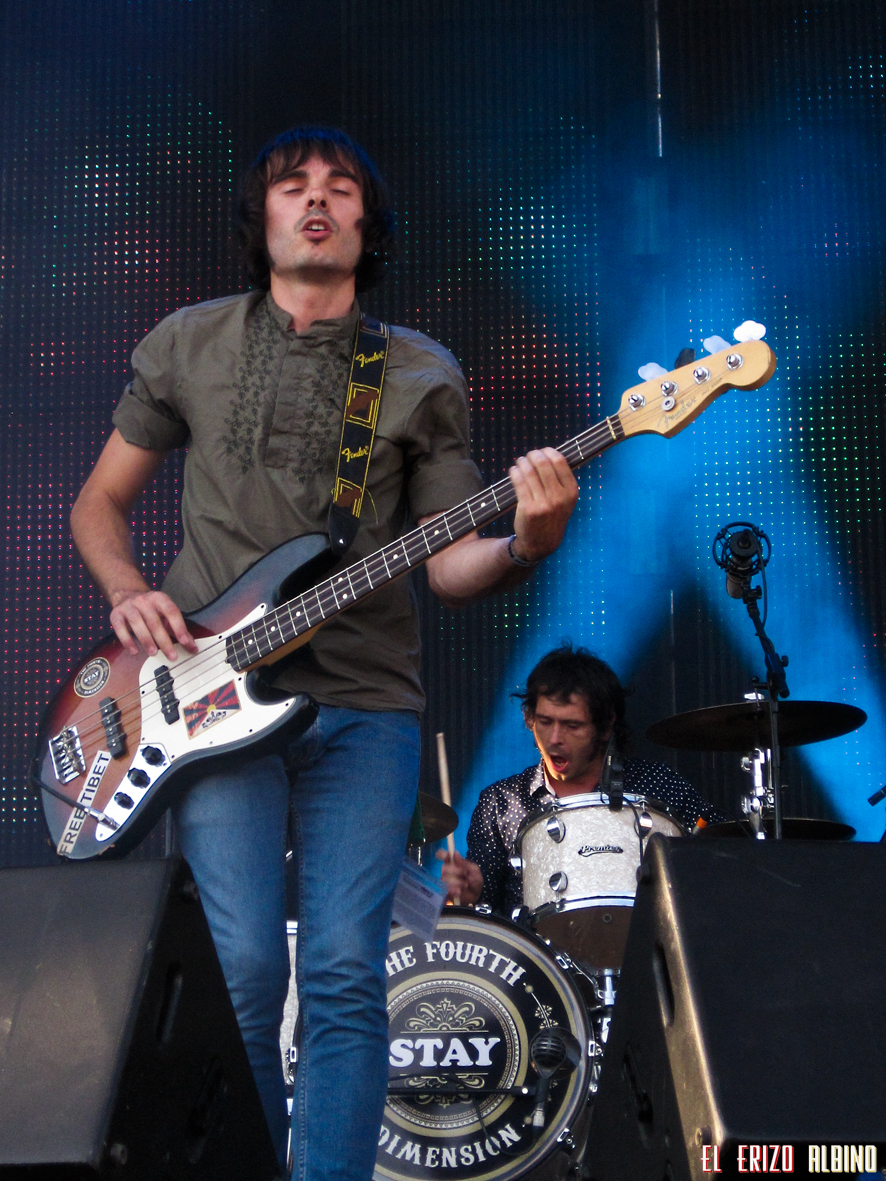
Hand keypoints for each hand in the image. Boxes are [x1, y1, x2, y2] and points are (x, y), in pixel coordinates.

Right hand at [109, 589, 197, 660]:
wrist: (127, 595)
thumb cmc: (151, 610)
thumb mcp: (165, 615)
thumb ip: (179, 631)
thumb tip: (193, 648)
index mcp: (159, 598)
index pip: (171, 611)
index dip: (179, 627)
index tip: (185, 642)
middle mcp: (144, 600)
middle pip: (154, 621)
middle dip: (164, 640)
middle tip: (171, 656)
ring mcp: (128, 606)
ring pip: (137, 623)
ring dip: (146, 639)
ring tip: (153, 653)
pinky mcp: (115, 614)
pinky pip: (119, 628)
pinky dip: (127, 640)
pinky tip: (134, 651)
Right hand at [436, 849, 483, 905]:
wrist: (476, 894)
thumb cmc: (474, 880)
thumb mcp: (474, 870)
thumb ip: (465, 862)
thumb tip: (455, 853)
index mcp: (454, 863)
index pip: (443, 856)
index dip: (442, 854)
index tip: (446, 856)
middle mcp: (447, 870)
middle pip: (444, 868)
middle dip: (455, 871)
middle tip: (464, 873)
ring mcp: (446, 881)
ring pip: (445, 879)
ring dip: (457, 882)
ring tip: (466, 884)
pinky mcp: (446, 891)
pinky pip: (447, 889)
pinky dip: (455, 890)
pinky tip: (460, 891)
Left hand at [509, 448, 578, 562]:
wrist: (542, 542)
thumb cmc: (552, 516)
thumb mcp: (565, 500)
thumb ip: (560, 480)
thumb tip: (547, 454)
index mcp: (571, 492)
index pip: (560, 462)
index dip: (548, 452)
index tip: (542, 451)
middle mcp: (559, 497)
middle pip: (543, 464)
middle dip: (533, 455)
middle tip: (528, 456)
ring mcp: (543, 504)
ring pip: (529, 472)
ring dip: (522, 462)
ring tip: (520, 462)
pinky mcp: (528, 508)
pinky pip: (519, 483)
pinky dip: (515, 473)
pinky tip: (514, 471)